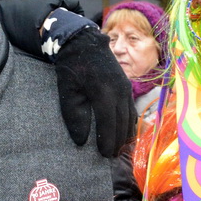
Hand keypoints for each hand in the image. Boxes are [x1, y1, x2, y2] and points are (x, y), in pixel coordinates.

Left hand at [53, 24, 137, 158]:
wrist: (84, 43)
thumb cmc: (72, 68)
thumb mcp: (68, 92)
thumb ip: (75, 116)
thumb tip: (82, 140)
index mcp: (104, 92)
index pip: (109, 123)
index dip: (108, 141)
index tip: (105, 155)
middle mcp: (119, 91)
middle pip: (122, 123)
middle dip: (118, 142)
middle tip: (112, 158)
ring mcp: (126, 88)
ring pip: (130, 117)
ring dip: (126, 135)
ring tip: (120, 150)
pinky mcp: (127, 87)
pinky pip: (131, 110)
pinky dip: (130, 124)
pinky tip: (126, 134)